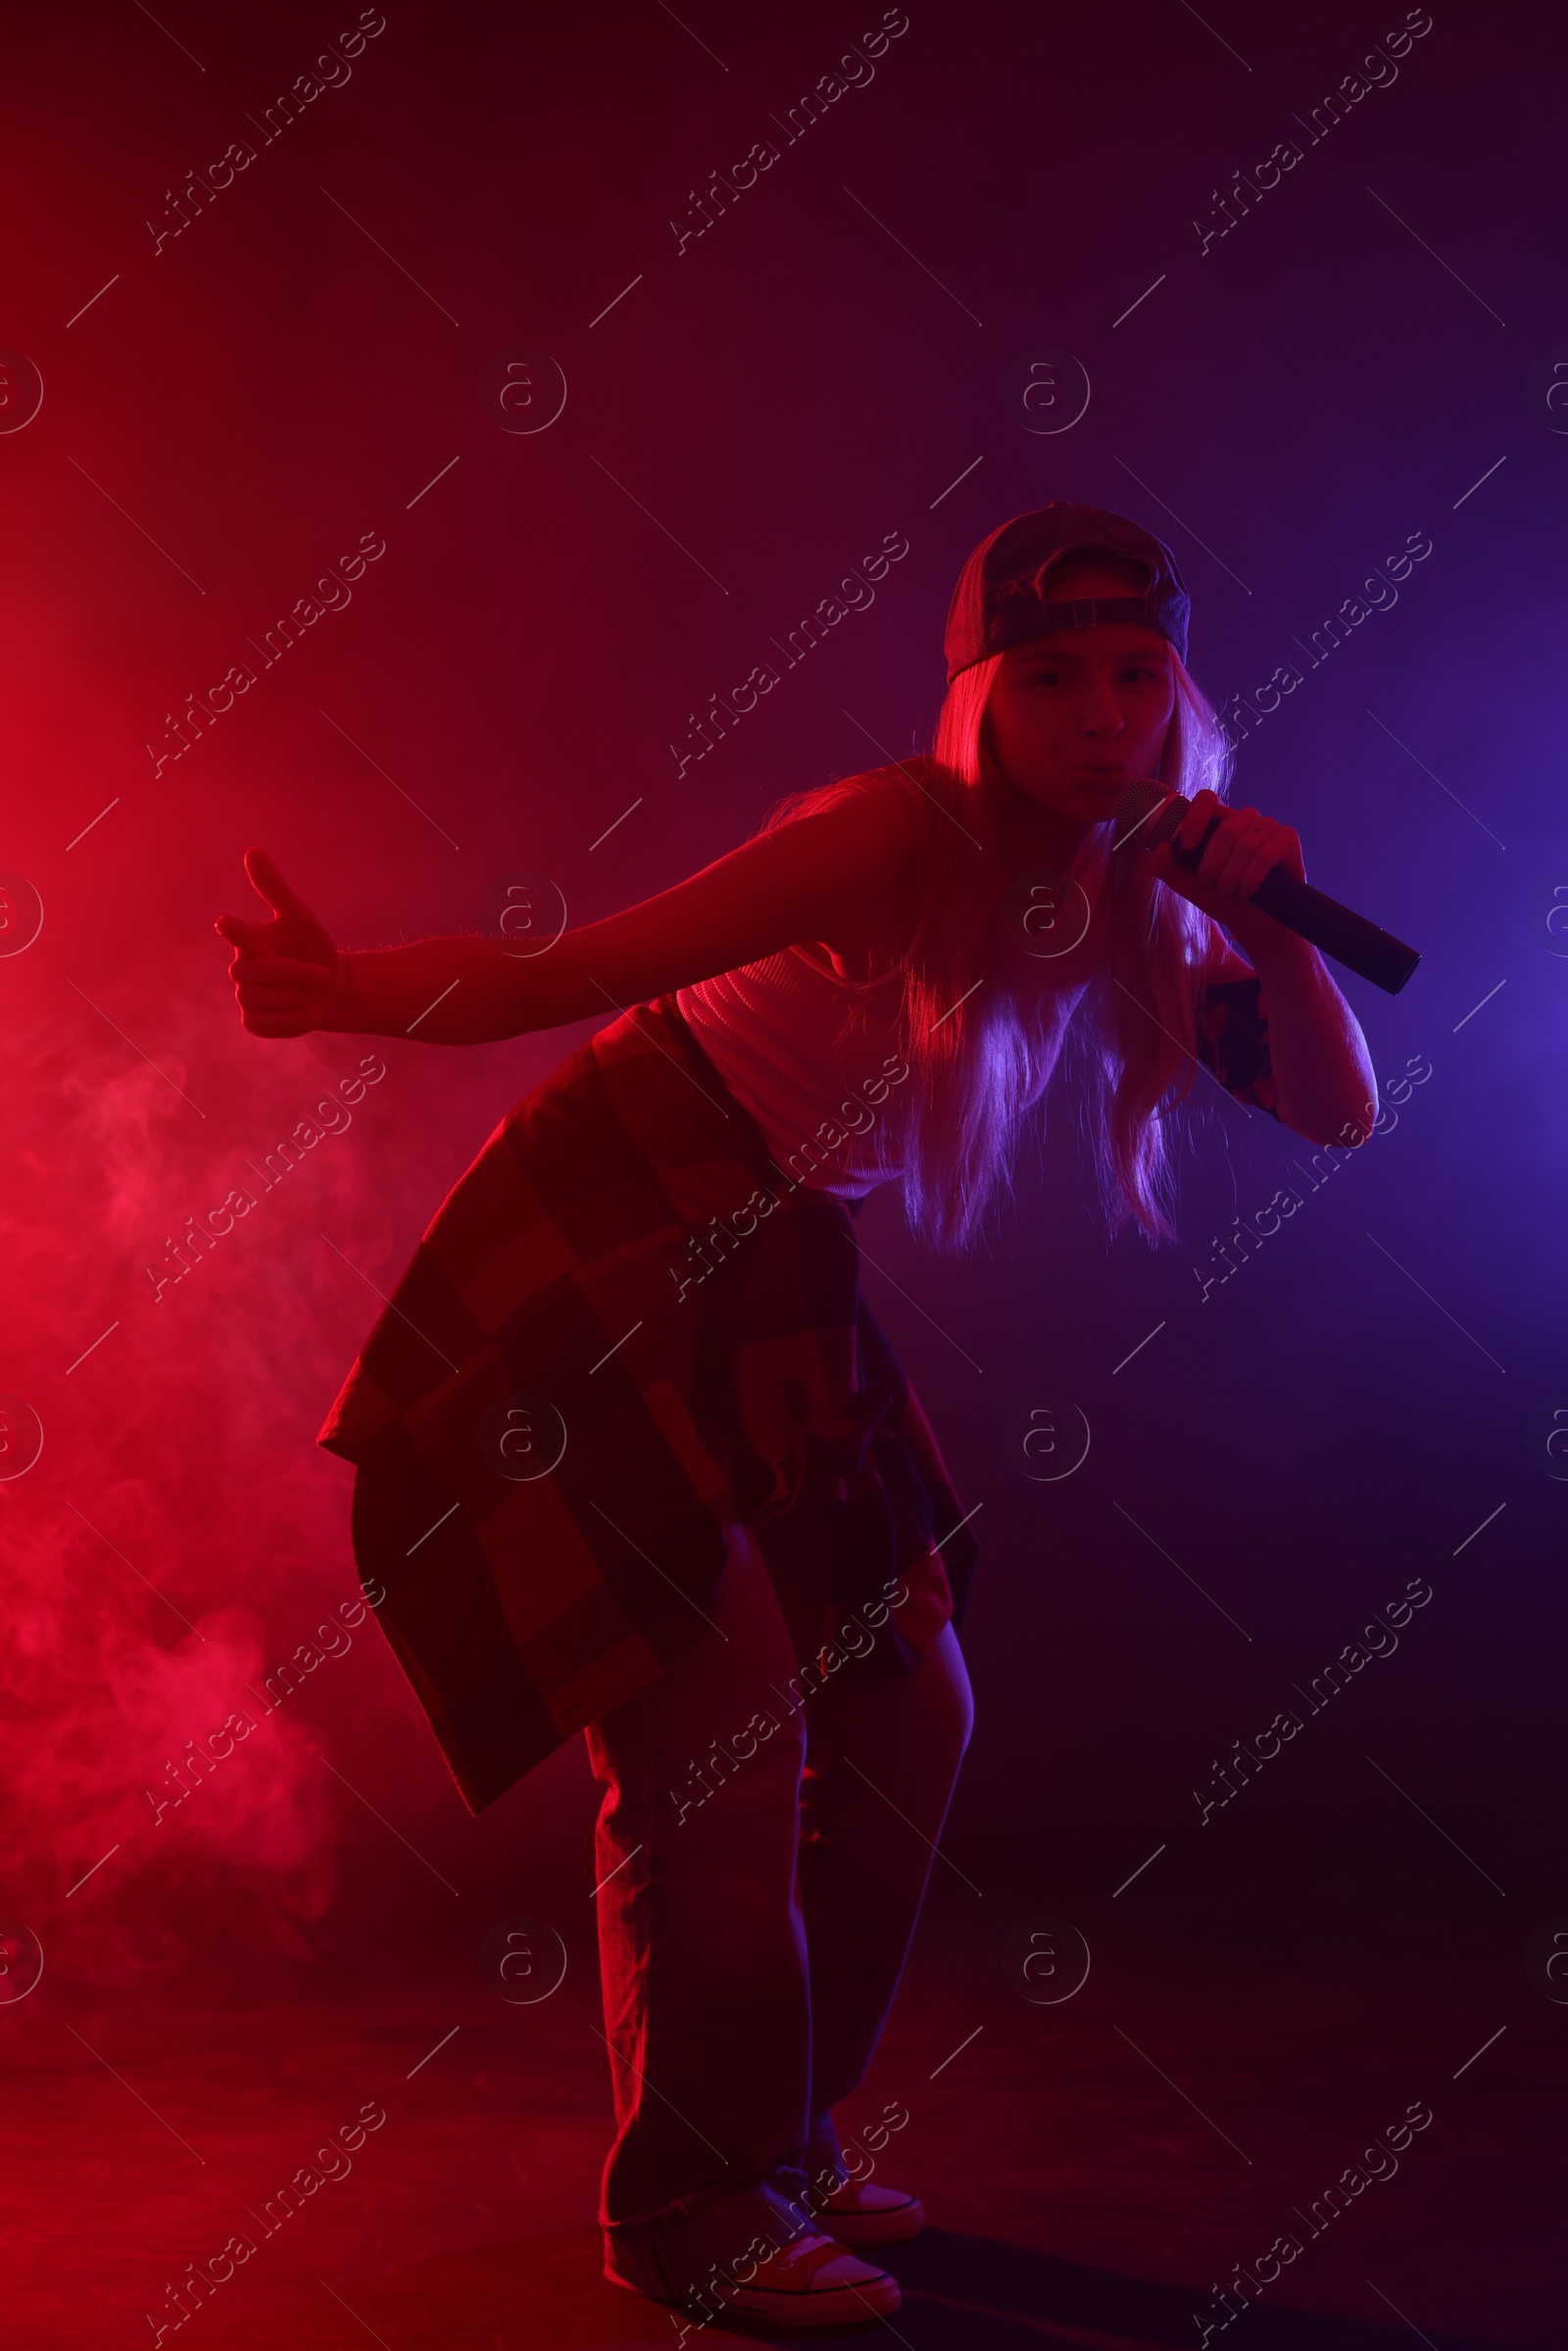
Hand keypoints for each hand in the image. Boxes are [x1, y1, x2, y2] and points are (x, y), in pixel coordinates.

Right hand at [215, 849, 346, 1036]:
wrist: (334, 990)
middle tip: (322, 973)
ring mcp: (245, 996)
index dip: (233, 929)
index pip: (237, 933)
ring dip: (302, 998)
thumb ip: (276, 890)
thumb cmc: (314, 949)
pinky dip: (296, 1021)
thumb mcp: (302, 918)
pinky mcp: (253, 1022)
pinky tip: (308, 1011)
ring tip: (314, 993)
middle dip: (298, 975)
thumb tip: (252, 852)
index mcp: (251, 939)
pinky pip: (268, 1026)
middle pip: (262, 973)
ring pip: (267, 1001)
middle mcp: (242, 967)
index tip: (225, 922)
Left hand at [1147, 789, 1305, 946]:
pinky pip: (1266, 854)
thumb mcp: (1189, 885)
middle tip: (1212, 884)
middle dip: (1213, 864)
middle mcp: (1245, 818)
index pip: (1207, 799)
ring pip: (1245, 844)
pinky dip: (1251, 878)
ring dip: (1232, 876)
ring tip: (1229, 892)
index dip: (1195, 818)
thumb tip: (1160, 847)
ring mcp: (1269, 826)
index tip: (1188, 845)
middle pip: (1226, 828)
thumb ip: (1167, 868)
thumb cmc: (1223, 898)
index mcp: (1220, 821)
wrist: (1256, 922)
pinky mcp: (1288, 839)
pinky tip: (1247, 891)